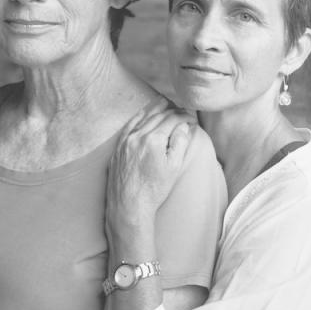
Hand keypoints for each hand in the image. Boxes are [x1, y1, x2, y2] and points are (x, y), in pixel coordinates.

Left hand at [105, 102, 195, 250]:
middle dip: (173, 111)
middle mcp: (137, 136)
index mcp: (154, 140)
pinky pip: (129, 125)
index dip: (184, 117)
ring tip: (166, 103)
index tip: (192, 119)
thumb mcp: (174, 168)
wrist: (129, 205)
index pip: (172, 120)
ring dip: (156, 110)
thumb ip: (180, 144)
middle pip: (158, 116)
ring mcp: (125, 140)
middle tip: (183, 111)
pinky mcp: (118, 147)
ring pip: (143, 118)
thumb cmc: (154, 190)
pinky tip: (144, 113)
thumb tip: (184, 127)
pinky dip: (139, 117)